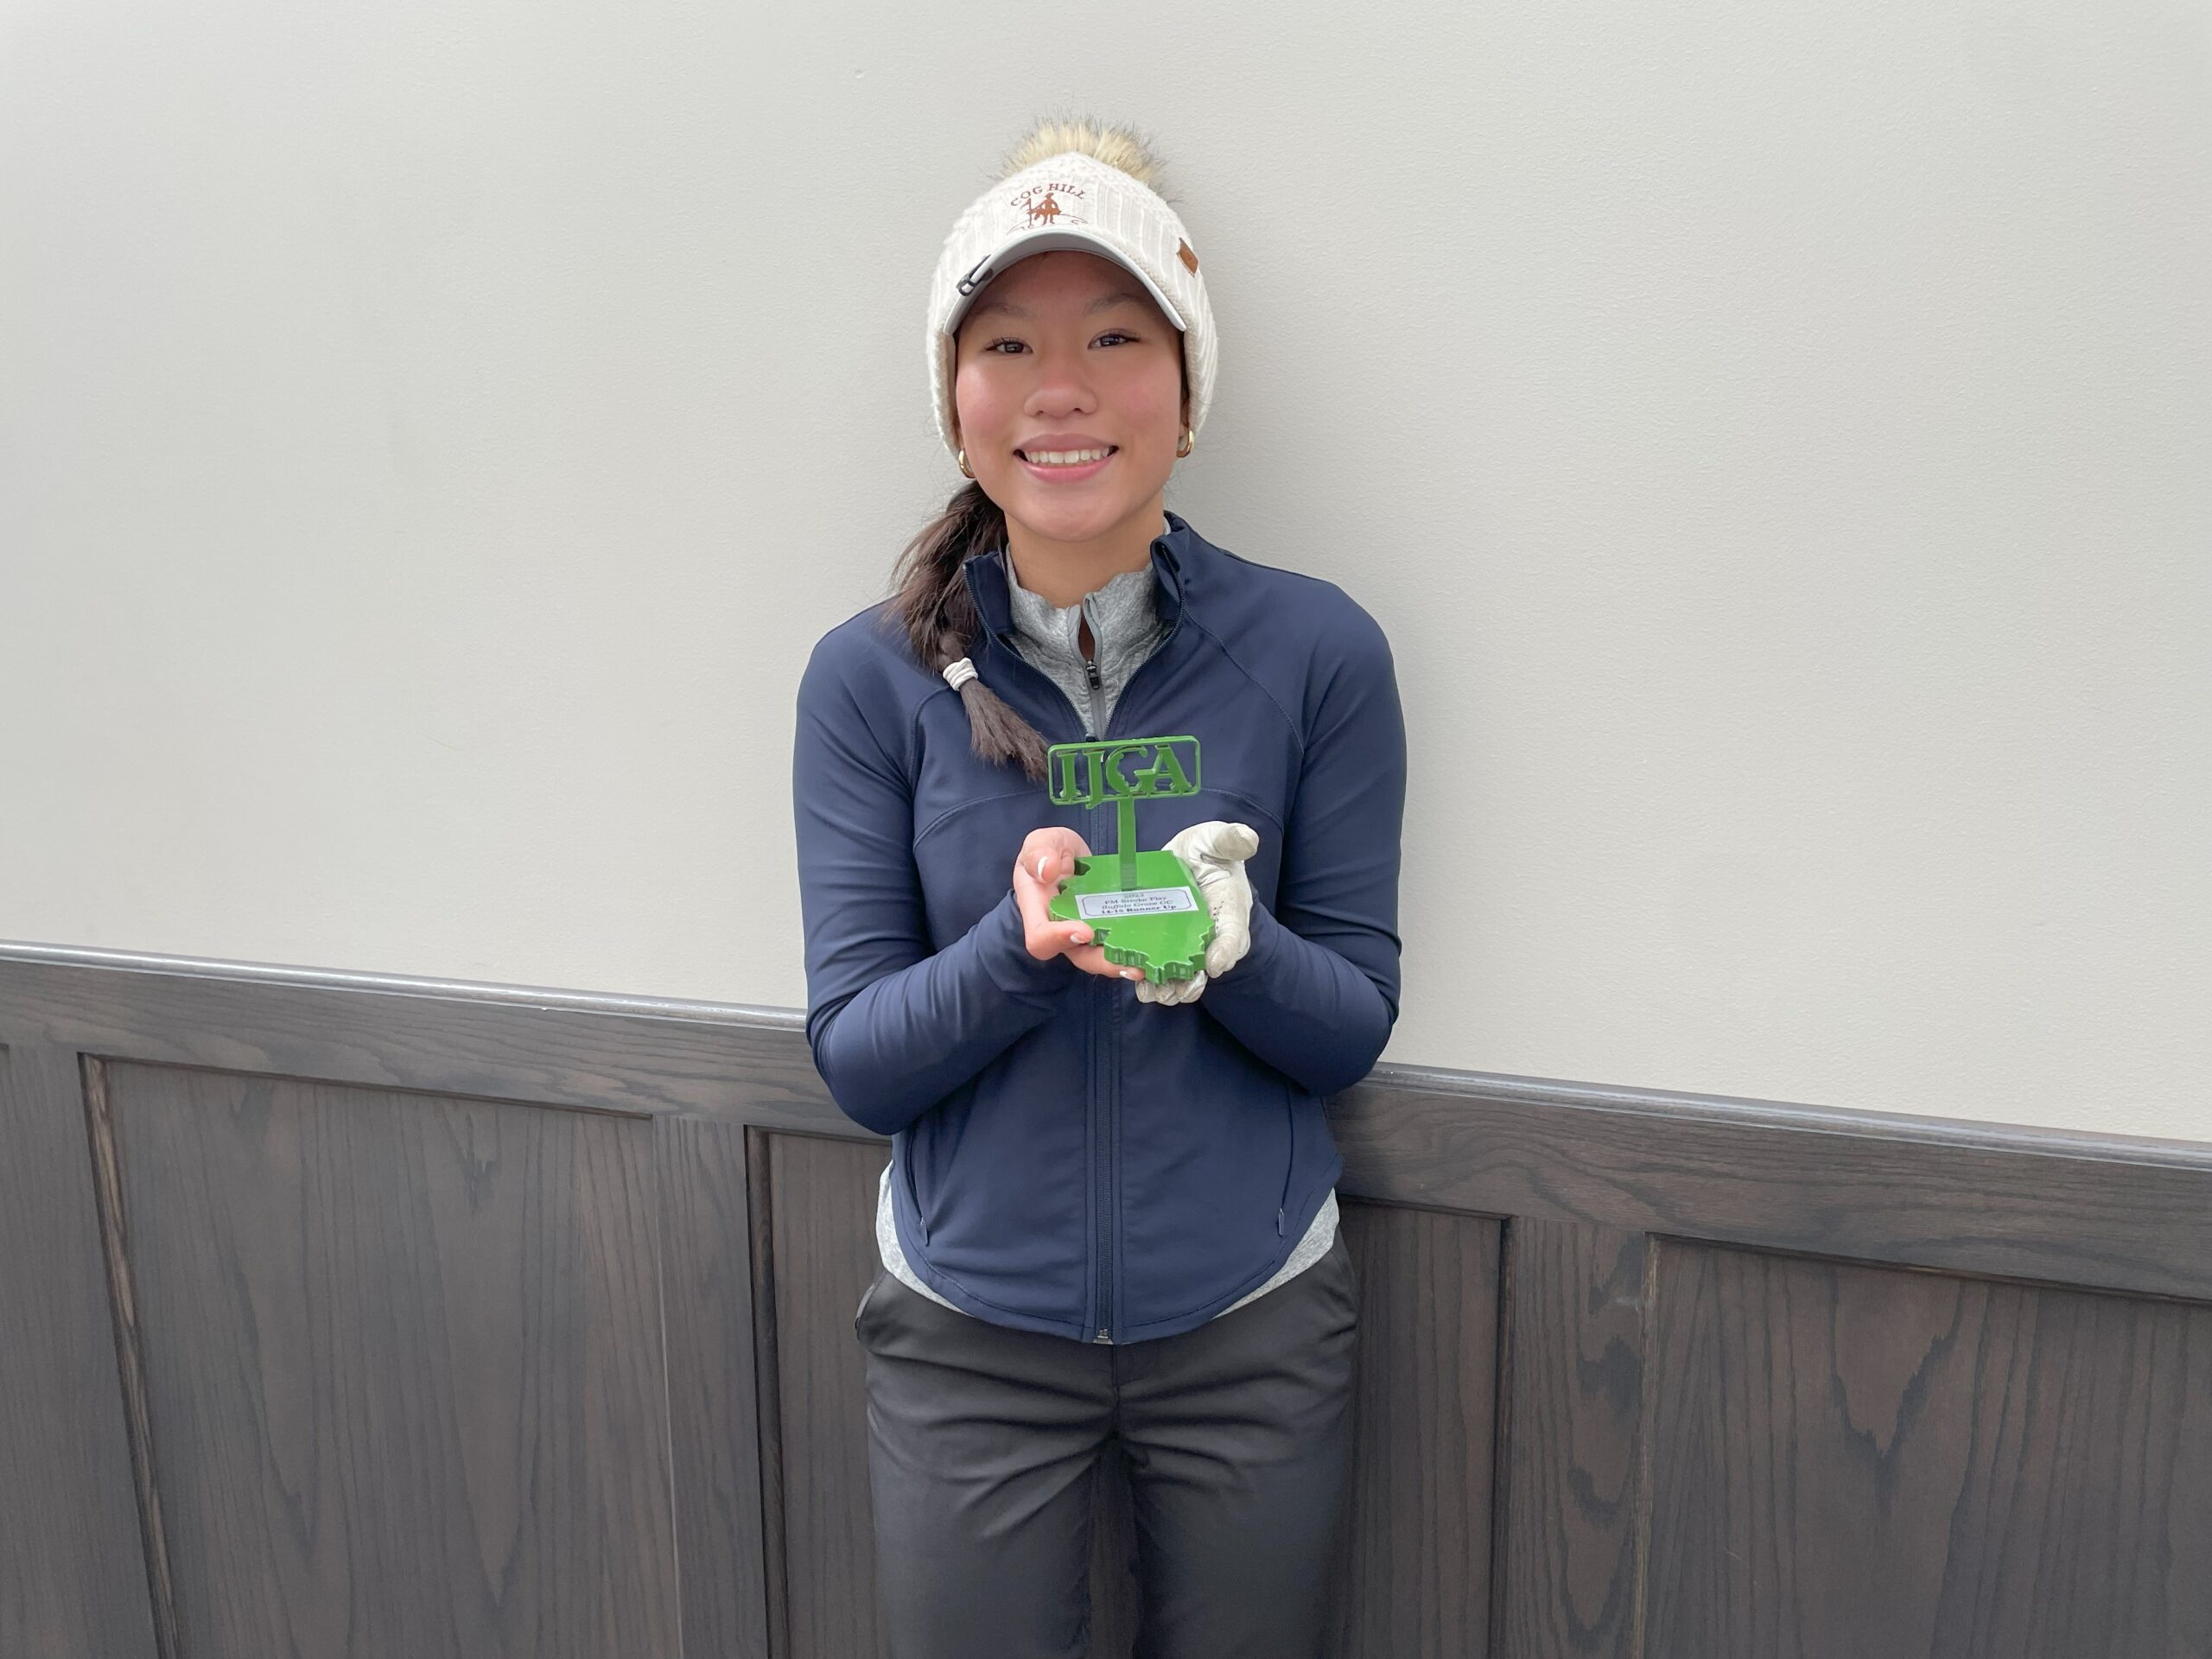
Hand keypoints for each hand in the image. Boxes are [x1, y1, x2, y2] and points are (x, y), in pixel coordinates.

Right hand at [1011, 828, 1150, 982]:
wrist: (1064, 854)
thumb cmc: (1048, 851)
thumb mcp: (1041, 842)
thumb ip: (1039, 852)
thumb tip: (1047, 871)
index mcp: (1038, 911)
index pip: (1040, 938)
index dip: (1059, 939)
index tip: (1084, 931)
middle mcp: (1060, 930)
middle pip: (1078, 956)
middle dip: (1104, 962)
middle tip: (1131, 965)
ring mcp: (1084, 931)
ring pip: (1100, 956)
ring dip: (1123, 963)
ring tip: (1145, 965)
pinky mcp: (1104, 927)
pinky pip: (1116, 942)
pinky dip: (1133, 948)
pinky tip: (1154, 948)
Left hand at [1134, 821, 1257, 1005]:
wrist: (1188, 858)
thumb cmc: (1207, 850)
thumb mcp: (1216, 839)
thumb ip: (1230, 839)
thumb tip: (1248, 839)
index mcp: (1230, 908)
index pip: (1234, 933)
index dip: (1226, 950)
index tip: (1214, 965)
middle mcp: (1212, 932)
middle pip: (1209, 965)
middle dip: (1194, 982)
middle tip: (1179, 991)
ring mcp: (1189, 942)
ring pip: (1185, 974)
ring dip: (1171, 988)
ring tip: (1155, 994)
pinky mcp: (1165, 943)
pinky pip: (1162, 969)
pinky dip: (1151, 982)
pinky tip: (1140, 987)